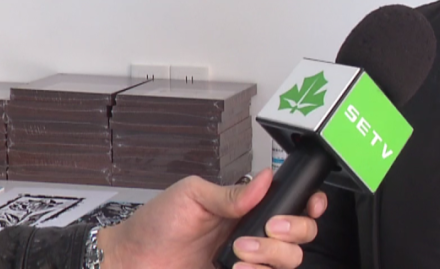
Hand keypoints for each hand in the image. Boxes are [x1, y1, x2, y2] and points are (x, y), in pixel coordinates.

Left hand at [97, 169, 326, 268]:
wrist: (130, 262)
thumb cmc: (155, 225)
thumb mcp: (191, 196)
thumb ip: (231, 193)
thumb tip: (266, 179)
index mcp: (246, 207)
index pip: (292, 204)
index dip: (309, 204)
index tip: (310, 205)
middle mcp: (252, 233)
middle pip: (302, 234)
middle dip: (292, 230)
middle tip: (265, 230)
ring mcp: (248, 262)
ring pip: (290, 260)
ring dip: (273, 255)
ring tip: (241, 253)